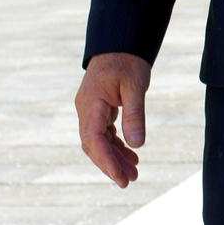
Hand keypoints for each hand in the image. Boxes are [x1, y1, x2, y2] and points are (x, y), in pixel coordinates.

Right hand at [75, 51, 150, 187]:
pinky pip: (105, 133)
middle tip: (128, 182)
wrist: (121, 43)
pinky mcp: (99, 109)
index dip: (105, 161)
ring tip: (133, 173)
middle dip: (110, 165)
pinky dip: (117, 145)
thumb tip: (137, 144)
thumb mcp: (135, 86)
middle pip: (94, 145)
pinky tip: (131, 156)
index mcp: (90, 103)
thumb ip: (135, 115)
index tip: (119, 177)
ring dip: (114, 158)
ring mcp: (91, 110)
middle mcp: (86, 109)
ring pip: (99, 141)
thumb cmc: (127, 61)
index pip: (93, 139)